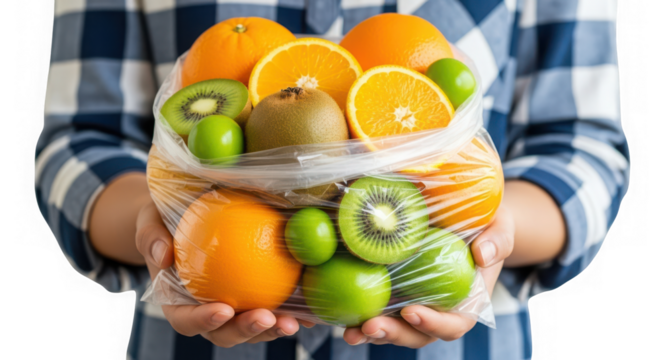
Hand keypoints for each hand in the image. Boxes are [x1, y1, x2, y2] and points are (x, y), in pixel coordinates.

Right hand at [135, 201, 313, 346]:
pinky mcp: (259, 296)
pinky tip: (311, 309)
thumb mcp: (150, 219)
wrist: (189, 213)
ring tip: (294, 321)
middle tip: (267, 318)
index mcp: (178, 302)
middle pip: (225, 332)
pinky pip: (276, 306)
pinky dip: (293, 311)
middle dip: (246, 331)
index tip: (223, 309)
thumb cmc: (164, 219)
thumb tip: (162, 255)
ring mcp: (235, 307)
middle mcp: (207, 311)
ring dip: (274, 328)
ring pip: (254, 327)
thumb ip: (151, 236)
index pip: (187, 320)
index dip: (204, 321)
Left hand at [343, 206, 514, 347]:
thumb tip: (483, 255)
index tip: (412, 310)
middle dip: (394, 334)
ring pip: (394, 327)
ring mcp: (414, 302)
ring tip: (350, 331)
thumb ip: (498, 240)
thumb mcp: (501, 226)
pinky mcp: (393, 291)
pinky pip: (377, 307)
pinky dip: (358, 314)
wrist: (467, 216)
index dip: (434, 323)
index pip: (454, 324)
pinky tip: (339, 315)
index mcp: (467, 302)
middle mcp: (438, 308)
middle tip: (370, 326)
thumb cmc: (487, 222)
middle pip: (417, 334)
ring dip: (372, 333)